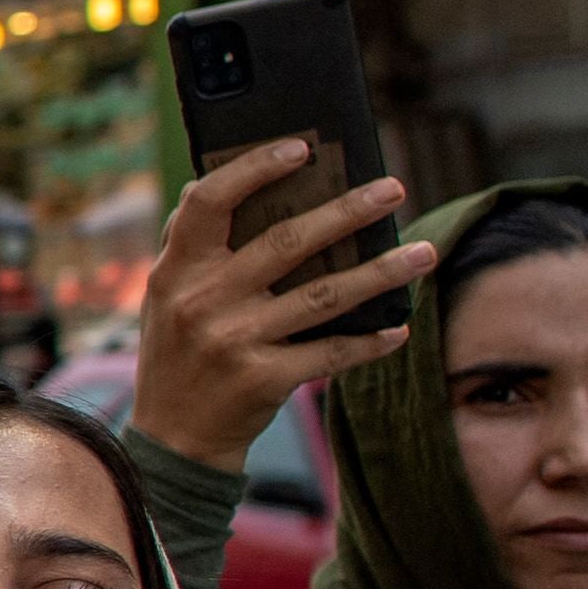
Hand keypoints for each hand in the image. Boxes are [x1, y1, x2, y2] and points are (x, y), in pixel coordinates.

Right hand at [125, 139, 437, 470]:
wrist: (172, 441)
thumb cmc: (176, 356)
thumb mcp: (164, 298)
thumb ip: (188, 246)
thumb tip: (211, 179)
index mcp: (177, 270)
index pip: (209, 202)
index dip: (255, 169)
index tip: (302, 148)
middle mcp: (203, 301)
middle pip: (286, 242)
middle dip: (347, 211)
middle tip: (392, 189)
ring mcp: (234, 341)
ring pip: (324, 296)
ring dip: (381, 272)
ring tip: (423, 252)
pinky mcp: (264, 379)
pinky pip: (331, 353)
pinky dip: (369, 341)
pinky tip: (397, 327)